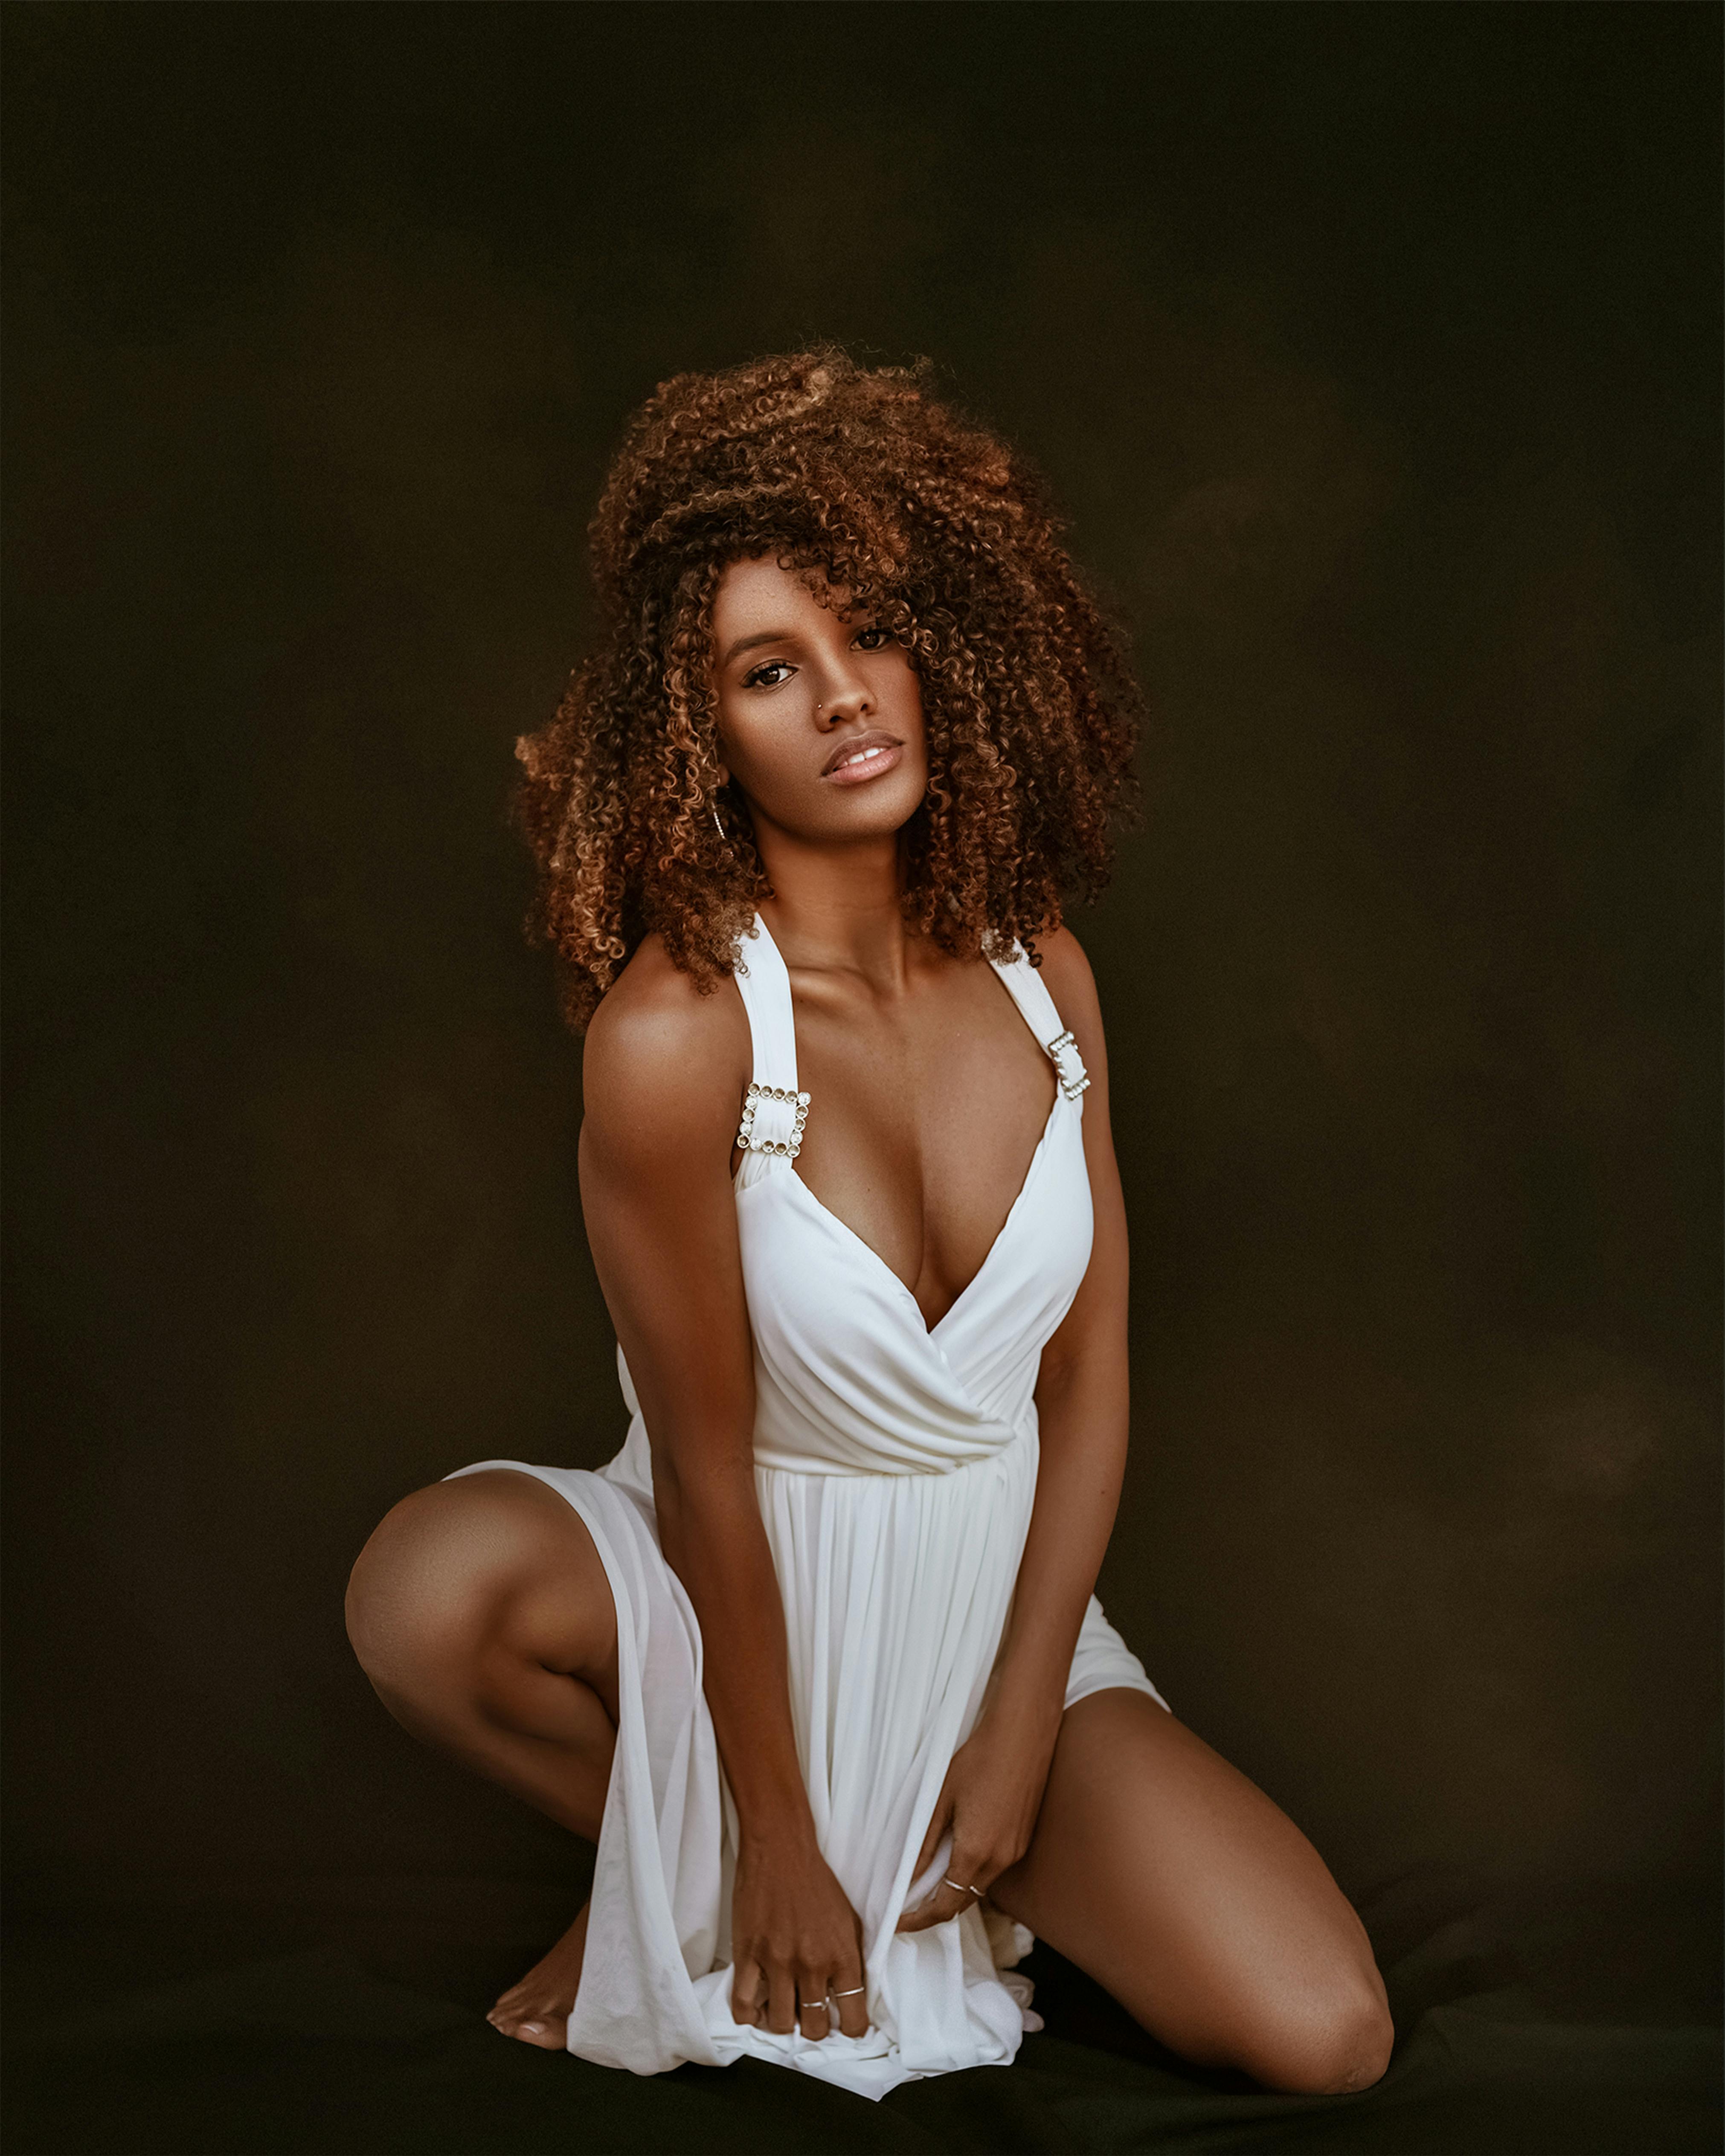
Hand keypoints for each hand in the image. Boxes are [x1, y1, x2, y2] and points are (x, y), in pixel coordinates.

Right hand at [730, 1827, 869, 2038]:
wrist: (781, 1851)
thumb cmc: (817, 1883)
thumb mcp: (850, 1920)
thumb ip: (853, 1960)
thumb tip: (853, 1995)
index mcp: (842, 1956)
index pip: (854, 2019)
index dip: (851, 2028)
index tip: (844, 2023)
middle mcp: (812, 1965)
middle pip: (814, 2028)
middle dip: (814, 2027)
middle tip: (809, 2014)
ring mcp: (777, 1962)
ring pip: (780, 2024)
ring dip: (783, 2023)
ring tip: (783, 2009)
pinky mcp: (747, 1955)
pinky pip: (743, 2006)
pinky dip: (750, 2016)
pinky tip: (757, 2008)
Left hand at [896, 1695, 1062, 1933]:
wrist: (1022, 1735)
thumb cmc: (978, 1760)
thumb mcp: (941, 1800)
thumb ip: (924, 1844)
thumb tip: (907, 1878)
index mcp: (976, 1853)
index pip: (945, 1906)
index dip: (919, 1920)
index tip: (898, 1923)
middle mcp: (1000, 1860)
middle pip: (963, 1902)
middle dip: (935, 1911)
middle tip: (908, 1907)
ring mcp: (1016, 1851)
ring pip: (980, 1887)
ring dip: (955, 1892)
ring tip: (927, 1883)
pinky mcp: (1023, 1839)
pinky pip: (994, 1870)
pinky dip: (972, 1874)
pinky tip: (956, 1857)